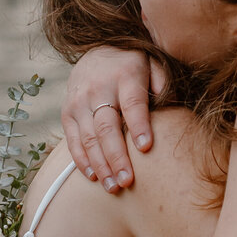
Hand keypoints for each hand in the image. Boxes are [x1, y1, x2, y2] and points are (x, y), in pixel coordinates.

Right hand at [61, 48, 164, 190]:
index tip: (146, 148)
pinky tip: (93, 176)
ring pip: (89, 138)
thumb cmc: (133, 65)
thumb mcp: (152, 63)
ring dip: (100, 165)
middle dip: (117, 157)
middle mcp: (98, 89)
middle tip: (127, 182)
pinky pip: (73, 139)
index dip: (139, 125)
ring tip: (113, 187)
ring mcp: (79, 101)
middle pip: (107, 127)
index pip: (132, 103)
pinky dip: (82, 159)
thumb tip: (169, 105)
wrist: (98, 49)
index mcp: (125, 76)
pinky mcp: (68, 112)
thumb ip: (162, 82)